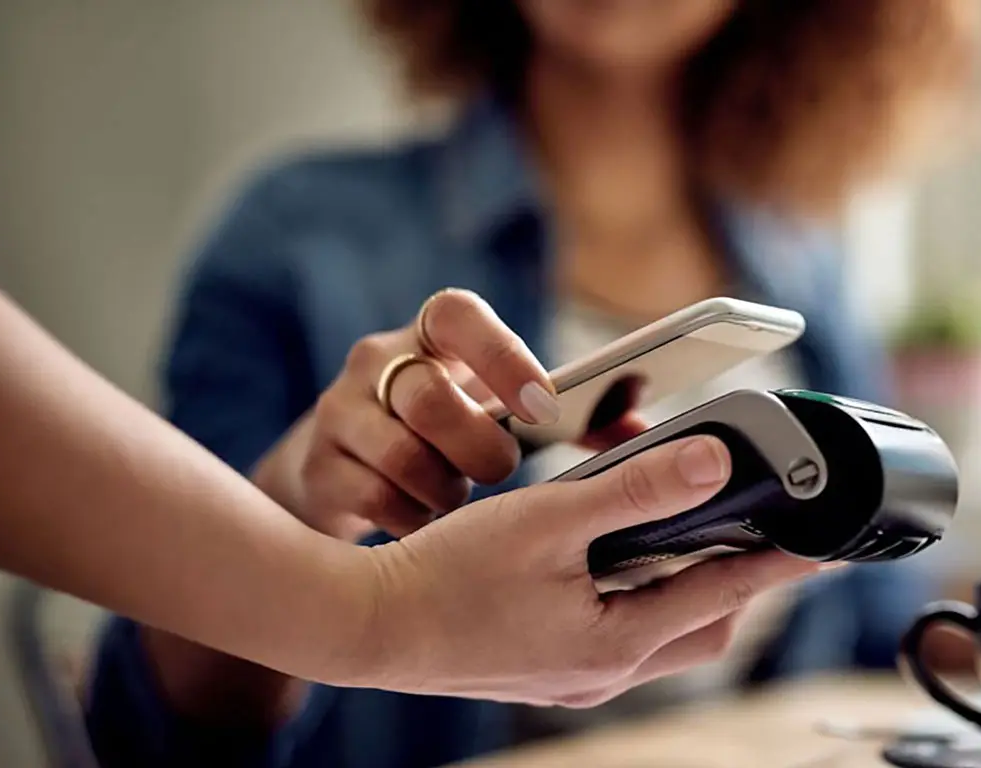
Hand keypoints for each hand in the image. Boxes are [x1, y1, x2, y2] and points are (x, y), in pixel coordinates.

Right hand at [252, 289, 644, 539]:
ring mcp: (341, 415)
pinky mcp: (318, 469)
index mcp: (435, 338)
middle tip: (502, 473)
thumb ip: (580, 419)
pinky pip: (369, 498)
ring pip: (395, 451)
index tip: (543, 403)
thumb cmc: (450, 438)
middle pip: (425, 394)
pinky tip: (425, 532)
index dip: (500, 355)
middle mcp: (380, 365)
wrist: (346, 475)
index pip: (454, 314)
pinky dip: (409, 521)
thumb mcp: (503, 412)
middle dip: (475, 444)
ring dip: (442, 489)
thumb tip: (662, 439)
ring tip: (461, 508)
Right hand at [351, 435, 827, 704]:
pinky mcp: (548, 666)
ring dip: (685, 589)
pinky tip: (617, 564)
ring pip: (662, 634)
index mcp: (616, 641)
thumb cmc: (444, 577)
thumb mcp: (548, 521)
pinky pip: (621, 636)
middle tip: (757, 532)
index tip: (824, 542)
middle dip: (738, 581)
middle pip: (702, 625)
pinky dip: (639, 598)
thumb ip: (636, 490)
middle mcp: (605, 670)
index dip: (781, 562)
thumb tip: (716, 464)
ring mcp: (575, 676)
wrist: (364, 627)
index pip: (727, 592)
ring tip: (691, 536)